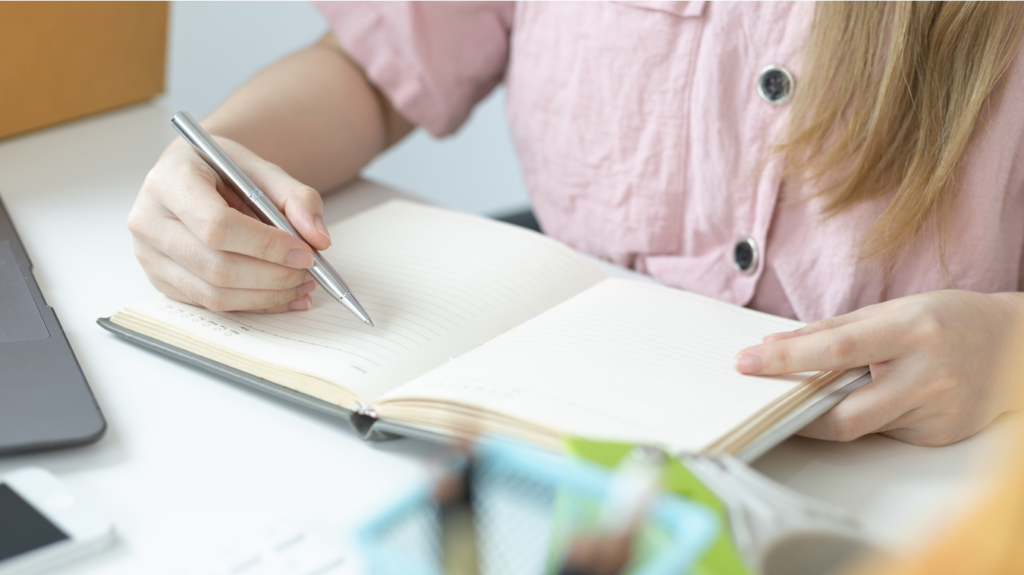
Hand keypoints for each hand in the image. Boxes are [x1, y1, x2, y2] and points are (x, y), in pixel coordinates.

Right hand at [128, 137, 331, 312]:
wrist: (197, 177)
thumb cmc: (226, 171)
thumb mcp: (263, 171)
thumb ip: (297, 198)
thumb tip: (318, 239)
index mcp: (170, 180)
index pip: (216, 225)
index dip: (265, 245)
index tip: (305, 252)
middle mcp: (149, 219)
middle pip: (215, 266)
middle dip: (272, 276)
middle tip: (309, 273)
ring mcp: (149, 255)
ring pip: (213, 292)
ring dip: (267, 296)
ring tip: (302, 284)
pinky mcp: (160, 280)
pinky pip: (210, 304)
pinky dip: (254, 304)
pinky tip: (283, 295)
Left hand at [734, 290, 1023, 445]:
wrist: (1016, 347)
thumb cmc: (949, 320)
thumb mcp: (894, 310)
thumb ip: (834, 330)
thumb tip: (777, 345)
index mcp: (913, 332)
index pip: (836, 350)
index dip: (786, 360)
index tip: (748, 361)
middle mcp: (928, 376)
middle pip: (845, 414)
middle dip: (797, 413)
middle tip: (766, 402)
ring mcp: (937, 413)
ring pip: (860, 427)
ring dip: (828, 413)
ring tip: (816, 393)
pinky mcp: (939, 437)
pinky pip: (883, 433)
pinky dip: (865, 418)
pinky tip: (874, 399)